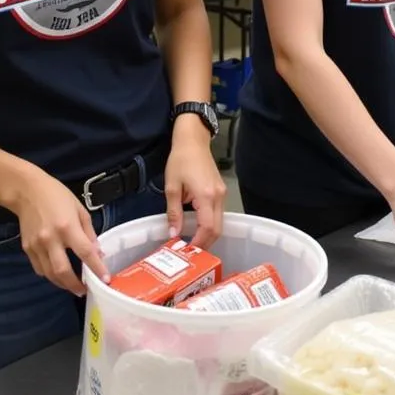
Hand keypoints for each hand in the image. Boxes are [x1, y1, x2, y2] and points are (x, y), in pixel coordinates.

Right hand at [11, 170, 108, 296]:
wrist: (27, 191)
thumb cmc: (57, 196)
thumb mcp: (80, 210)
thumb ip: (89, 233)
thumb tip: (97, 253)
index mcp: (67, 227)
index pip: (85, 253)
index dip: (96, 268)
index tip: (105, 279)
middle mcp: (51, 239)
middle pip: (63, 271)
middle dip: (75, 285)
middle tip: (84, 291)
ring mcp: (36, 246)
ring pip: (50, 274)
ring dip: (62, 284)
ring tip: (73, 286)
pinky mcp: (27, 248)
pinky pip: (39, 268)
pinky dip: (50, 275)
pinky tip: (57, 274)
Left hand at [163, 121, 225, 248]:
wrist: (193, 141)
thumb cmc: (180, 160)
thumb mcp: (172, 187)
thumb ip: (173, 212)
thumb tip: (173, 234)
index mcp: (206, 196)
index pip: (208, 228)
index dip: (199, 243)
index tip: (188, 253)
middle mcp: (219, 197)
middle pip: (218, 229)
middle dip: (206, 243)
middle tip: (190, 253)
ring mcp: (222, 194)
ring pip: (220, 222)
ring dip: (208, 235)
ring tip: (192, 243)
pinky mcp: (221, 192)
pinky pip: (218, 214)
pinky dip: (210, 224)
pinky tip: (198, 228)